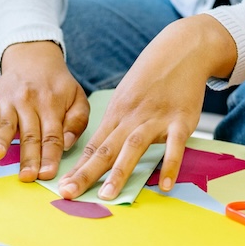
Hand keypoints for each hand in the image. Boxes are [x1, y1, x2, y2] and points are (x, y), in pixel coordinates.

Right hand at [0, 41, 89, 181]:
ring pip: (6, 124)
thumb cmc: (57, 85)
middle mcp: (31, 104)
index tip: (47, 174)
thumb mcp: (78, 99)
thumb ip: (77, 121)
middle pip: (30, 135)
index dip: (50, 156)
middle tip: (26, 176)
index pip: (52, 137)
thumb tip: (66, 144)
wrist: (35, 57)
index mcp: (53, 107)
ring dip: (1, 139)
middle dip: (28, 157)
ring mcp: (11, 101)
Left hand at [58, 16, 232, 199]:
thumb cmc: (152, 76)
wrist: (182, 49)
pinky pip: (175, 146)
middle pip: (105, 149)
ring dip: (119, 172)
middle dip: (86, 173)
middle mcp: (131, 117)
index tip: (62, 186)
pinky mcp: (181, 120)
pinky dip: (170, 165)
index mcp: (116, 114)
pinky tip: (166, 185)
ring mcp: (156, 119)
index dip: (77, 167)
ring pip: (133, 147)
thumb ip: (116, 124)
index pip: (92, 146)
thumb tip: (100, 149)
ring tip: (108, 195)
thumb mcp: (126, 96)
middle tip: (68, 193)